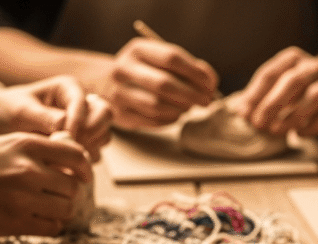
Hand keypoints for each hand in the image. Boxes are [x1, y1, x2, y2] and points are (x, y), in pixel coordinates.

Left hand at [0, 76, 112, 158]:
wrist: (1, 125)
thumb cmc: (8, 111)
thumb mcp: (20, 111)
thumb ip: (43, 117)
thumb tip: (65, 126)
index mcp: (69, 88)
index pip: (85, 103)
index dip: (77, 122)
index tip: (64, 138)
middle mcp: (83, 103)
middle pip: (105, 115)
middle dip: (92, 132)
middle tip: (72, 146)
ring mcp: (87, 124)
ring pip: (104, 135)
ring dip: (90, 147)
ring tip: (66, 156)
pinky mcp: (85, 142)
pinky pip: (96, 151)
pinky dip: (85, 159)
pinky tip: (65, 164)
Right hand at [101, 37, 217, 128]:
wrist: (106, 84)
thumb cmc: (146, 71)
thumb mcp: (162, 60)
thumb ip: (189, 67)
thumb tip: (210, 81)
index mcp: (138, 49)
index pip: (172, 57)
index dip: (195, 72)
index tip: (210, 84)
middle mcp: (124, 69)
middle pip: (165, 83)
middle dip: (191, 94)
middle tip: (206, 101)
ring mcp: (119, 93)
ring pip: (158, 105)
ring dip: (181, 109)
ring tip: (189, 107)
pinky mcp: (121, 114)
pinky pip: (152, 120)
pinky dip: (170, 119)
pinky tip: (175, 114)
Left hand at [234, 47, 317, 136]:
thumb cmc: (296, 84)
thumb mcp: (277, 80)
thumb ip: (258, 94)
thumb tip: (241, 113)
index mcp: (292, 58)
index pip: (270, 73)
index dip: (255, 94)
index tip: (244, 113)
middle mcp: (312, 67)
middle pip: (292, 82)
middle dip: (272, 104)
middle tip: (258, 123)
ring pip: (313, 97)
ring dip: (292, 116)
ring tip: (275, 131)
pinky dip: (313, 126)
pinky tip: (298, 134)